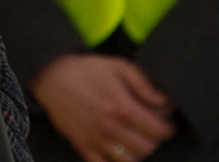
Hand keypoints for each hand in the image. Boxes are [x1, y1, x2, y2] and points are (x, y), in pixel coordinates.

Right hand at [30, 54, 175, 161]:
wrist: (51, 76)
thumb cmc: (86, 70)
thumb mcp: (118, 66)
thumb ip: (144, 84)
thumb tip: (164, 102)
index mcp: (122, 107)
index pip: (158, 130)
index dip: (168, 128)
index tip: (167, 122)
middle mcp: (111, 127)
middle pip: (147, 148)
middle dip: (156, 139)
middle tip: (154, 129)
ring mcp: (96, 140)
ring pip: (130, 160)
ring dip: (139, 152)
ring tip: (137, 139)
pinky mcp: (83, 146)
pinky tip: (119, 151)